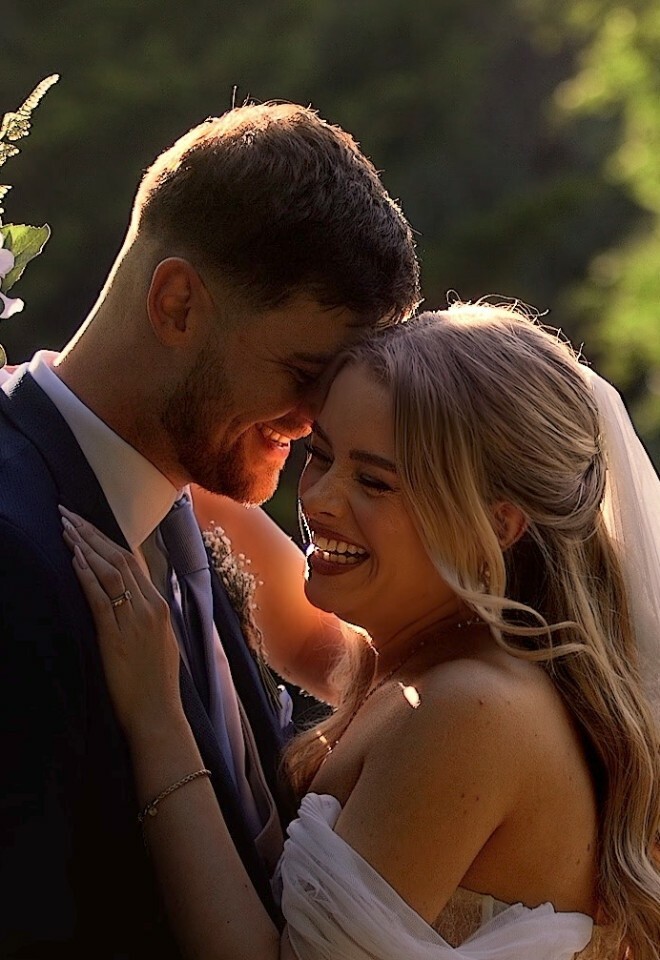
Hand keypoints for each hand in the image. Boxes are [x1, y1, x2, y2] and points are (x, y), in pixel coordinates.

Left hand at [60, 506, 183, 740]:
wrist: (159, 713)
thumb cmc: (156, 683)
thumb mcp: (160, 641)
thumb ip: (148, 616)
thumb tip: (133, 598)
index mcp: (160, 606)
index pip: (131, 561)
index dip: (106, 539)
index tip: (85, 523)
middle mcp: (150, 607)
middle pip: (119, 558)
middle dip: (90, 533)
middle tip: (67, 514)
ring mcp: (135, 621)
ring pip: (110, 572)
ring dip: (84, 547)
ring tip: (64, 529)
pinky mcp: (117, 637)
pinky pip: (101, 599)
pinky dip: (87, 577)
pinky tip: (74, 560)